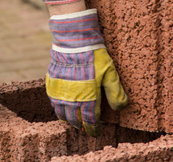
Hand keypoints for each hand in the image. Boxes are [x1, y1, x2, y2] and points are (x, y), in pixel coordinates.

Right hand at [45, 9, 127, 136]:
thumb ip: (116, 92)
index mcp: (87, 98)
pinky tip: (61, 105)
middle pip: (74, 120)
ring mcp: (59, 91)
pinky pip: (52, 101)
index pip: (90, 121)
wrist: (73, 41)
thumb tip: (121, 107)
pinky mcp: (51, 83)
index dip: (93, 129)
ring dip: (67, 118)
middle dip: (79, 125)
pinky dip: (57, 107)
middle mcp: (71, 99)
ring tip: (72, 119)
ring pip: (61, 113)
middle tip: (84, 126)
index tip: (95, 132)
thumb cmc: (93, 56)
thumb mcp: (110, 72)